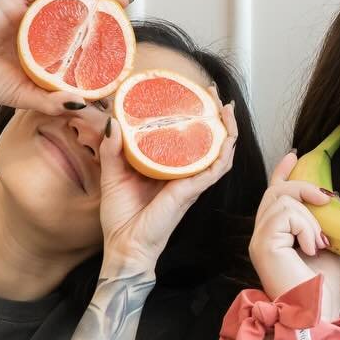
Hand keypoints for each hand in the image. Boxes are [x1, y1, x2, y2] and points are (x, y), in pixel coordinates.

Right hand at [0, 0, 131, 113]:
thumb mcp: (30, 98)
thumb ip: (54, 103)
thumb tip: (84, 106)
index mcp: (52, 53)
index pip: (85, 40)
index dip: (107, 34)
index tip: (128, 35)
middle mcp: (45, 31)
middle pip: (80, 13)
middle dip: (104, 6)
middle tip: (124, 1)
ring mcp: (31, 16)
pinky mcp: (15, 3)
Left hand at [97, 86, 238, 274]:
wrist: (124, 247)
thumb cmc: (121, 218)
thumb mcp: (112, 174)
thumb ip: (113, 148)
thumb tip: (114, 120)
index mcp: (166, 169)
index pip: (186, 139)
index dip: (193, 116)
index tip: (189, 94)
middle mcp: (184, 174)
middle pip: (209, 141)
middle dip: (216, 116)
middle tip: (212, 93)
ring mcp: (191, 183)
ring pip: (220, 152)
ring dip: (227, 129)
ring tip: (226, 108)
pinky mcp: (191, 192)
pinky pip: (215, 170)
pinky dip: (224, 152)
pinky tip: (227, 136)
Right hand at [248, 152, 339, 314]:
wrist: (318, 316)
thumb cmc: (324, 291)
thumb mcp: (328, 248)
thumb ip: (322, 224)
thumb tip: (329, 200)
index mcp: (277, 237)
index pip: (274, 196)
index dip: (282, 172)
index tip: (294, 154)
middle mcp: (262, 236)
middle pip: (277, 191)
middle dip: (304, 186)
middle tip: (330, 199)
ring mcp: (259, 240)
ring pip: (284, 200)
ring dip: (311, 218)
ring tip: (320, 243)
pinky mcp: (263, 244)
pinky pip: (286, 214)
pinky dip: (306, 227)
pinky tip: (311, 248)